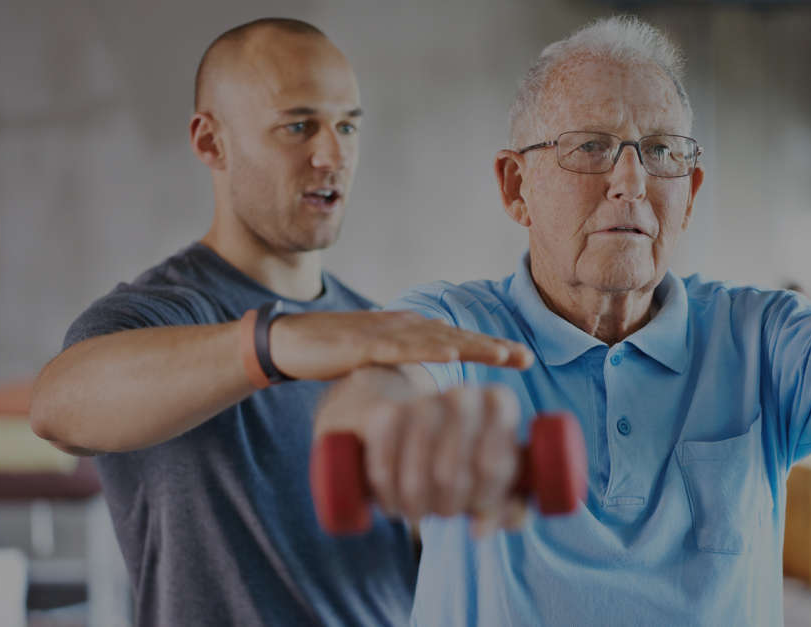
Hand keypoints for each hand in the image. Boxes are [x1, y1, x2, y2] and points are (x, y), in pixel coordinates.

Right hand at [270, 311, 532, 379]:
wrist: (285, 342)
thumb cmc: (330, 355)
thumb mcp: (374, 362)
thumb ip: (401, 367)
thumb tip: (426, 386)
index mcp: (407, 331)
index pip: (456, 339)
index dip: (488, 347)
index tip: (521, 359)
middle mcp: (402, 326)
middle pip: (455, 336)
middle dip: (491, 347)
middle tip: (525, 357)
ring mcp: (383, 333)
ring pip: (436, 339)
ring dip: (471, 345)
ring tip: (501, 355)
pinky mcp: (362, 343)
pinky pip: (400, 348)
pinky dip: (427, 349)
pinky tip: (450, 353)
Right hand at [361, 384, 526, 535]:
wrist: (414, 425)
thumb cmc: (466, 459)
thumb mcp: (494, 481)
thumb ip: (507, 509)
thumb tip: (482, 529)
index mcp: (500, 405)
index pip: (495, 467)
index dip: (484, 498)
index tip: (477, 506)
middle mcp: (463, 396)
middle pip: (453, 474)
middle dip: (447, 505)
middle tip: (444, 512)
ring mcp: (421, 401)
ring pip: (417, 475)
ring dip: (416, 506)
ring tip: (418, 511)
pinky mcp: (383, 414)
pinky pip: (383, 469)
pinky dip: (388, 496)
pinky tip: (393, 505)